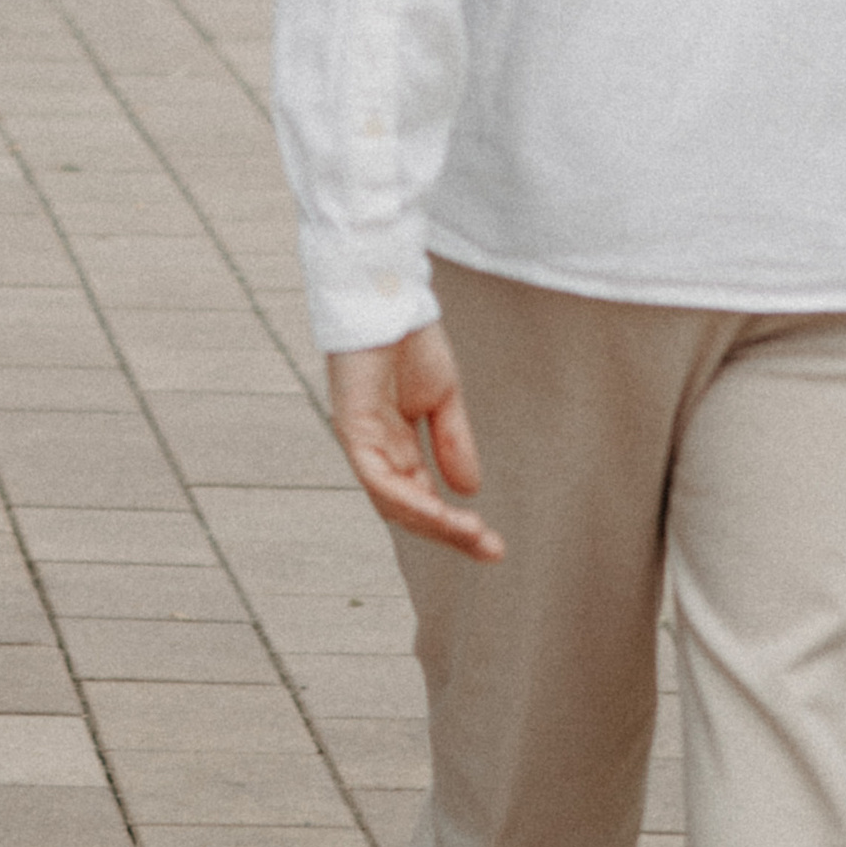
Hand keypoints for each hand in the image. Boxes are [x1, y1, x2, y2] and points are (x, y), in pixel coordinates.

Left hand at [328, 324, 503, 562]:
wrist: (387, 296)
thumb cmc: (408, 340)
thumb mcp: (441, 398)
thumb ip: (453, 442)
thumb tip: (469, 490)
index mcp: (396, 445)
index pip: (422, 499)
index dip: (454, 525)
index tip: (493, 544)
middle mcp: (376, 451)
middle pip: (409, 510)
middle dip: (450, 534)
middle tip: (492, 550)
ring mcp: (361, 441)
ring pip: (393, 503)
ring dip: (434, 524)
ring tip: (474, 535)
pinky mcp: (351, 427)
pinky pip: (376, 477)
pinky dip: (406, 498)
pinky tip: (437, 511)